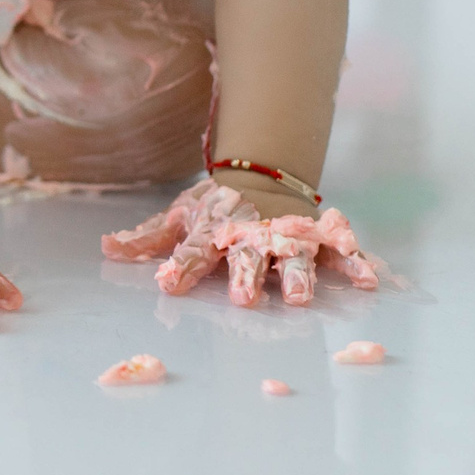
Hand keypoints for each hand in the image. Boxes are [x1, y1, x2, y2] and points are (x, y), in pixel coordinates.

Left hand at [102, 178, 383, 306]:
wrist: (260, 175)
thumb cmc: (214, 208)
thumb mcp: (178, 217)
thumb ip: (146, 239)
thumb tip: (106, 249)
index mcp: (213, 231)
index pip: (192, 251)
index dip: (180, 267)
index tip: (168, 285)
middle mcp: (249, 235)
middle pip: (245, 257)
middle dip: (244, 276)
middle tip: (243, 298)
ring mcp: (284, 236)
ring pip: (291, 256)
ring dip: (295, 276)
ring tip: (298, 298)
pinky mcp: (316, 238)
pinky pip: (338, 251)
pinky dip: (354, 264)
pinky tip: (367, 281)